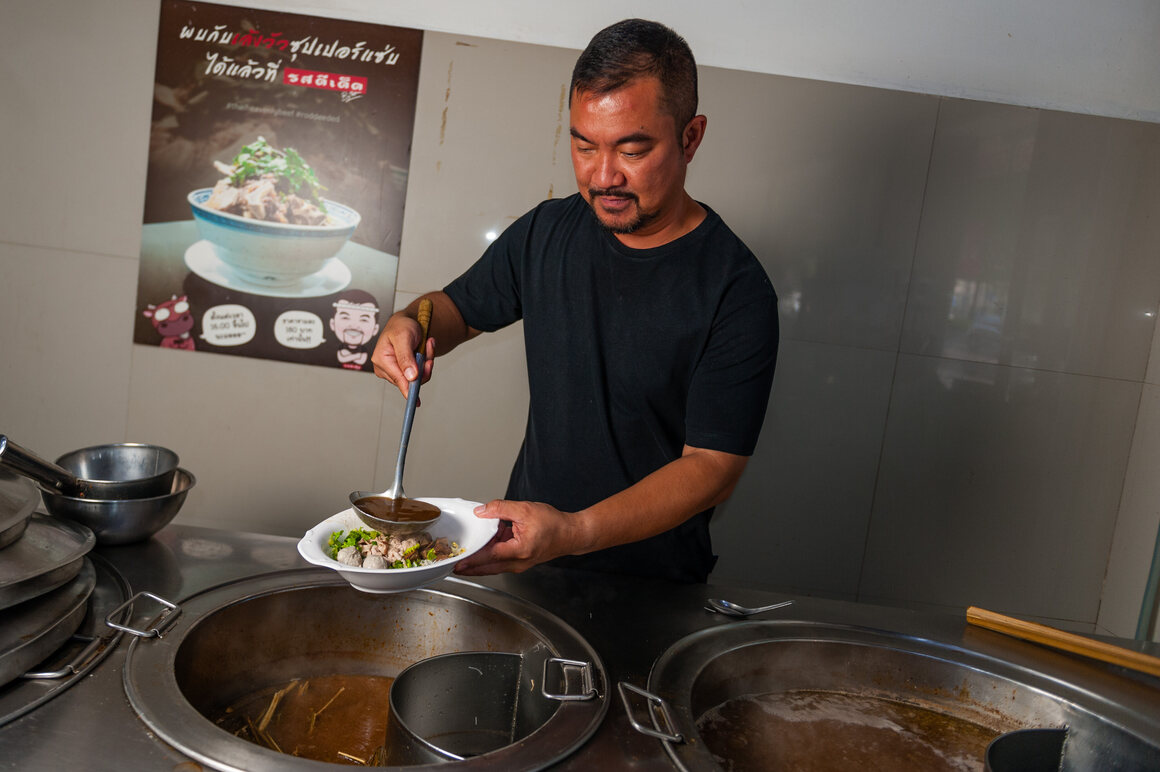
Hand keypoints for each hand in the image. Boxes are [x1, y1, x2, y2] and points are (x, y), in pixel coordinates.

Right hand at [371, 313, 434, 397]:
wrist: (406, 323)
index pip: (398, 379)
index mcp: (381, 360)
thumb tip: (410, 377)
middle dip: (423, 366)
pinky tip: (425, 351)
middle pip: (409, 380)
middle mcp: (385, 368)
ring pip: (416, 378)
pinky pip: (419, 374)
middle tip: (428, 348)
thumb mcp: (404, 337)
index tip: (416, 401)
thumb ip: (405, 357)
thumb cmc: (401, 326)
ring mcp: (394, 371)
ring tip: (427, 345)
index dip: (409, 388)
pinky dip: (425, 363)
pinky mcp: (403, 372)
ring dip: (426, 363)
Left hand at [453, 499, 579, 574]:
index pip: (489, 556)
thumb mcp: (525, 510)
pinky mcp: (518, 562)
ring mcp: (518, 564)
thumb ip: (500, 509)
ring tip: (461, 556)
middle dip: (468, 566)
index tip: (456, 562)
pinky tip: (481, 547)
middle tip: (450, 563)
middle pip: (486, 567)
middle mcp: (517, 562)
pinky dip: (488, 556)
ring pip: (491, 566)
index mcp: (519, 550)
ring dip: (477, 561)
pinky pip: (498, 562)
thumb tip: (481, 511)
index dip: (471, 559)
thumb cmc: (554, 524)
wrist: (571, 534)